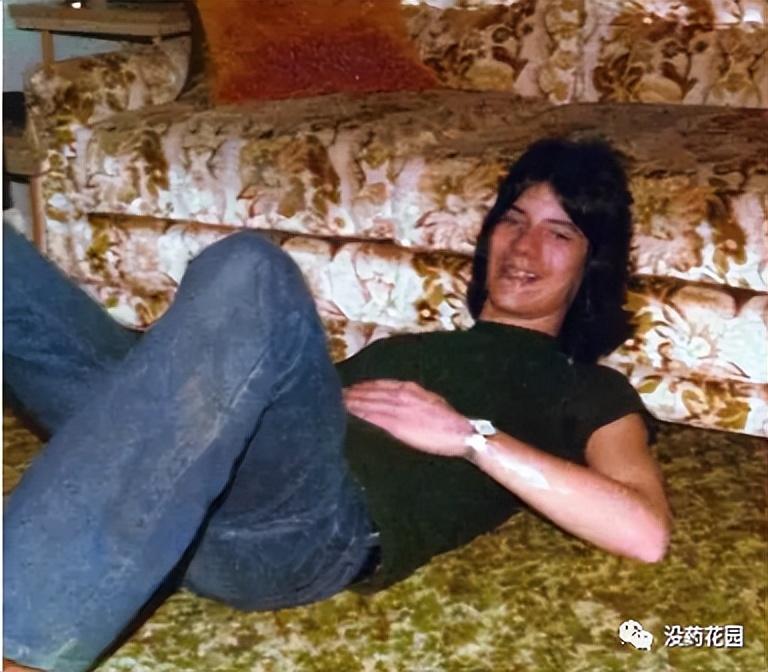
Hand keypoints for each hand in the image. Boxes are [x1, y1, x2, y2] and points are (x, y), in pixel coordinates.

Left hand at [343, 379, 471, 456]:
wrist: (461, 433)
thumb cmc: (449, 423)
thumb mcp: (431, 403)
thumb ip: (413, 401)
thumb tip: (400, 403)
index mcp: (410, 389)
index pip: (381, 384)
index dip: (364, 386)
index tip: (352, 388)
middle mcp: (402, 394)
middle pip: (370, 391)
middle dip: (353, 392)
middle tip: (336, 393)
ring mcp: (398, 408)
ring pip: (368, 402)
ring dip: (351, 401)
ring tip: (337, 401)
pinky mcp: (397, 424)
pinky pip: (372, 416)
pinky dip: (358, 413)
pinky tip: (348, 413)